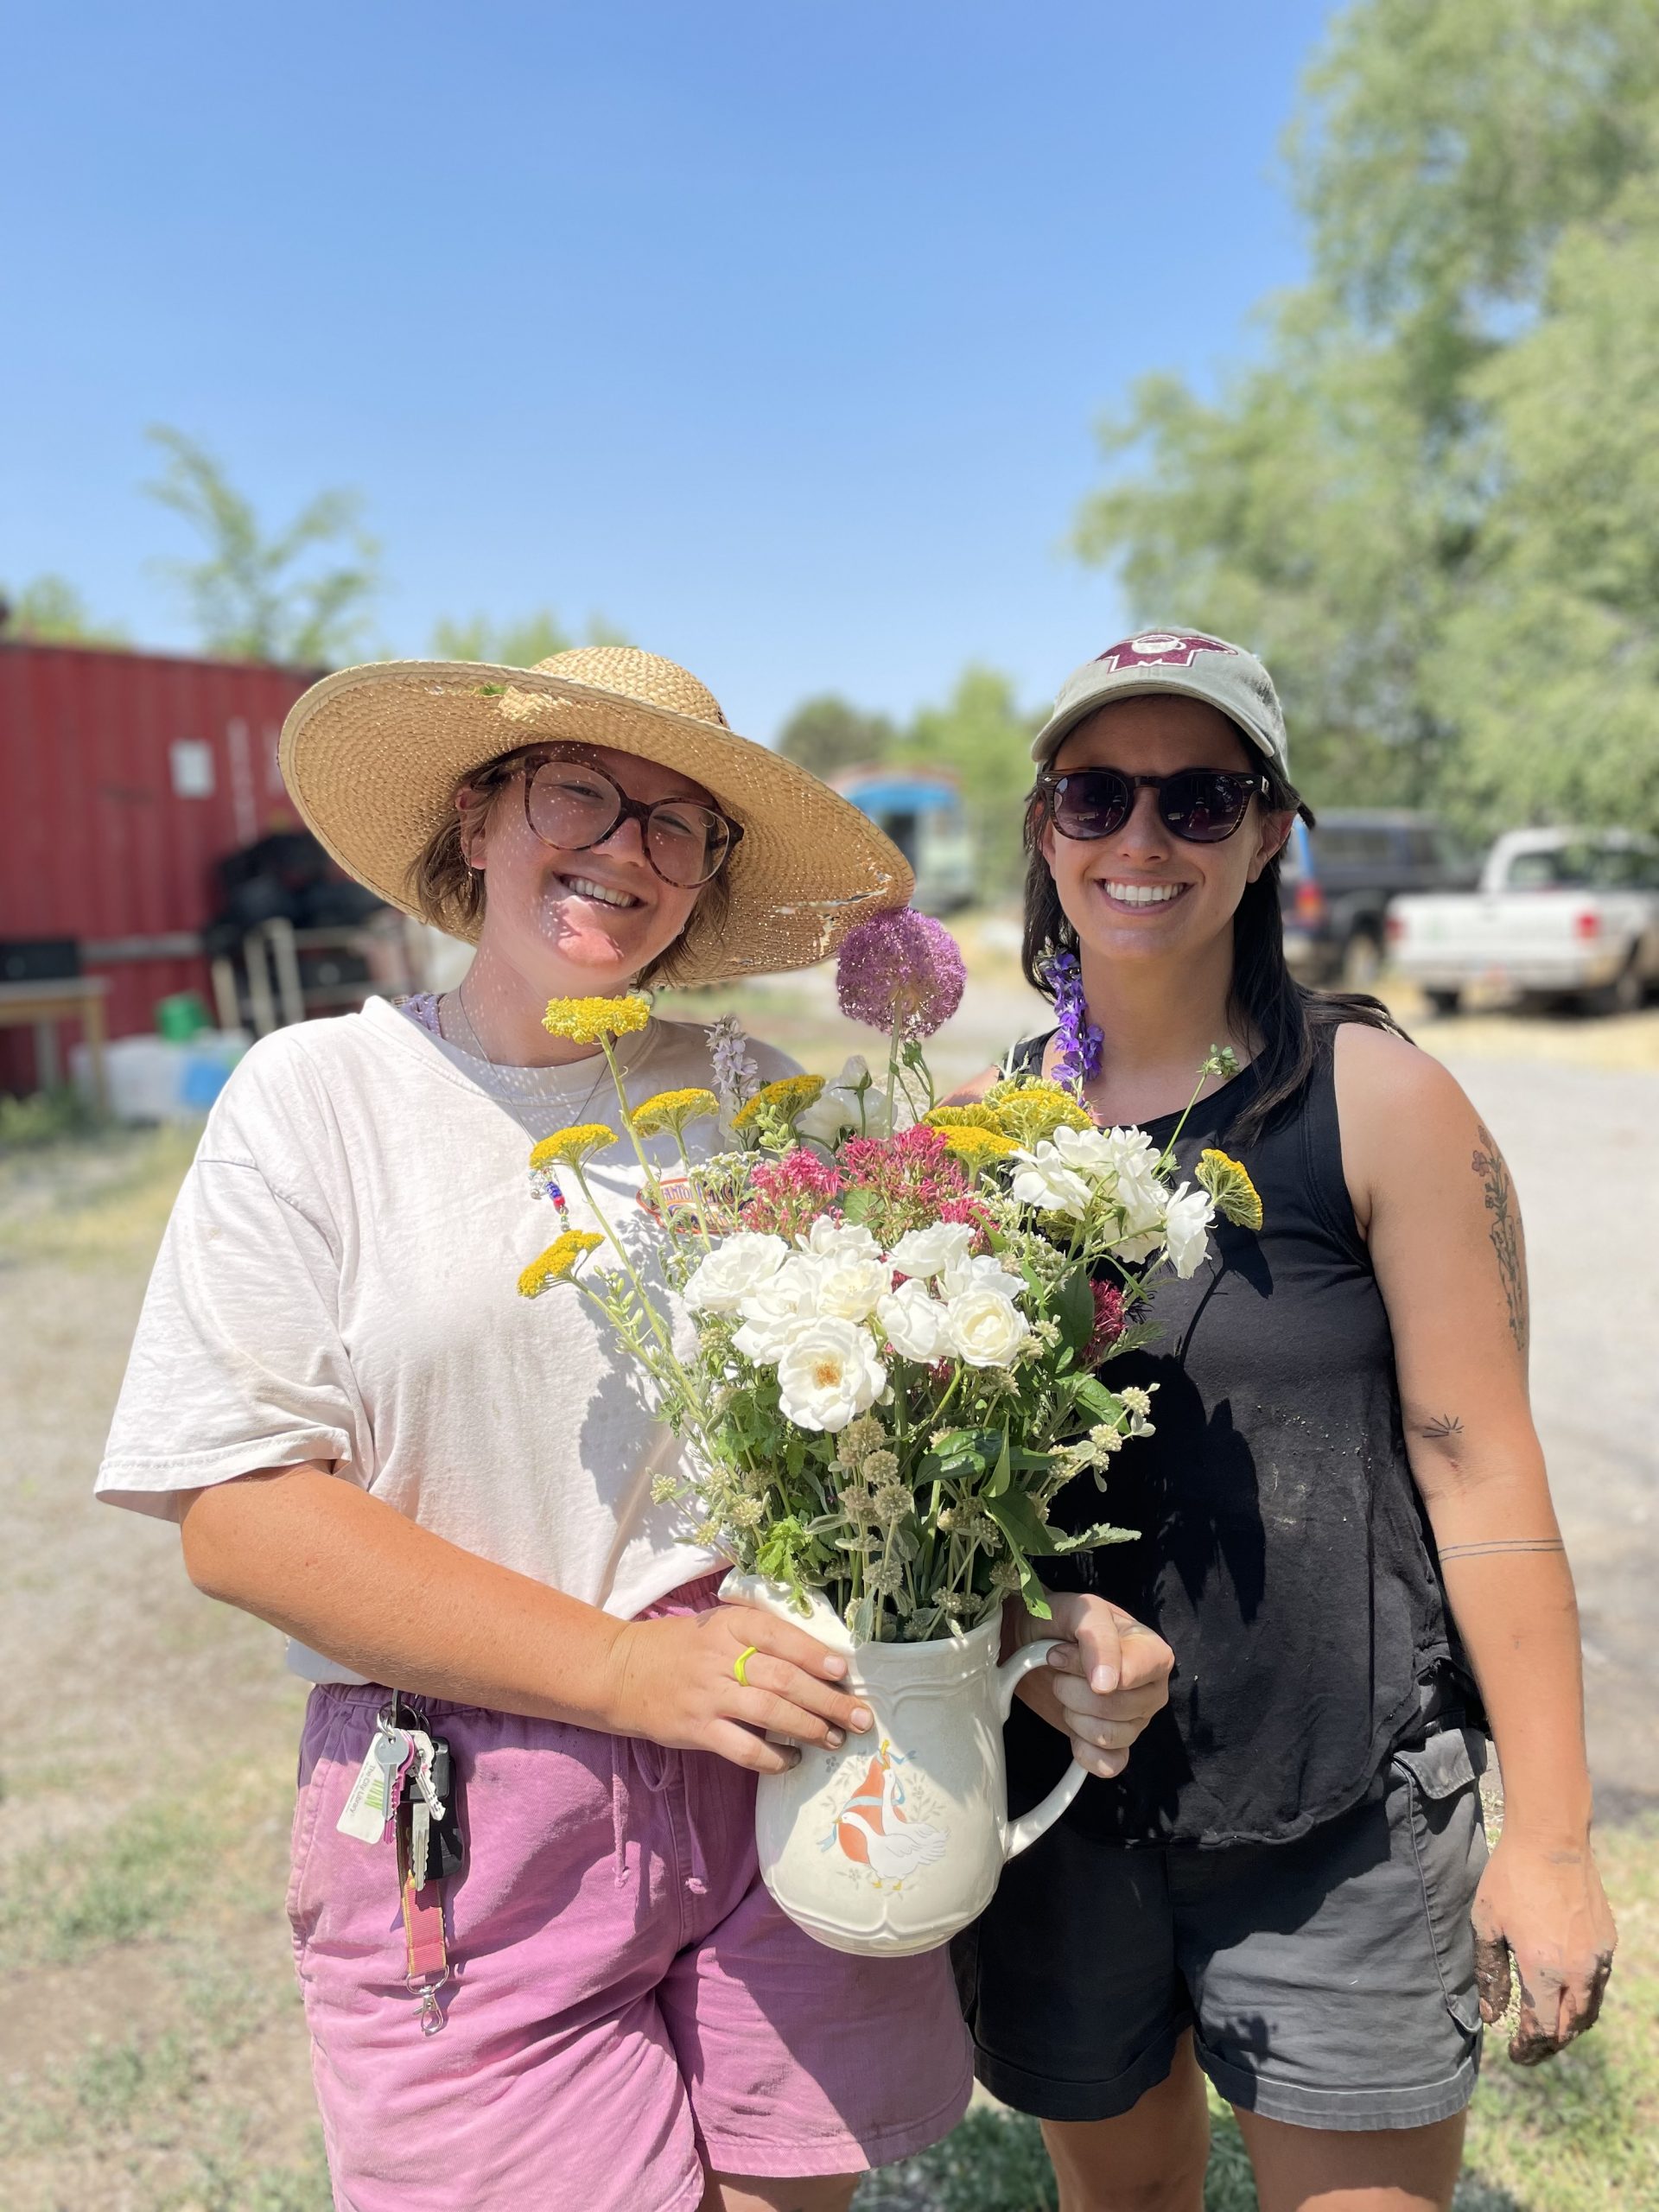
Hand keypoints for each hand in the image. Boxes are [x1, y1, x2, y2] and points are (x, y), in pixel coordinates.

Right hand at [604, 1602, 874, 1775]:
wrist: (620, 1672)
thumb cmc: (680, 1647)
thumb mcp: (716, 1626)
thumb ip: (759, 1637)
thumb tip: (818, 1661)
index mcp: (728, 1625)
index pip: (779, 1635)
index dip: (814, 1653)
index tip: (843, 1670)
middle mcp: (720, 1657)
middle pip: (783, 1678)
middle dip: (827, 1699)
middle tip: (859, 1717)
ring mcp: (708, 1695)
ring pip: (769, 1712)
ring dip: (809, 1728)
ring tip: (834, 1739)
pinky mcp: (696, 1729)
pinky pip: (743, 1747)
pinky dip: (773, 1757)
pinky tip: (793, 1761)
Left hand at [1007, 1590, 1172, 1779]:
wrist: (1026, 1644)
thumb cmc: (1056, 1622)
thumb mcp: (1077, 1609)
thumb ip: (1097, 1637)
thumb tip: (1108, 1685)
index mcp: (1151, 1652)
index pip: (1135, 1673)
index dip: (1093, 1668)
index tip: (1060, 1654)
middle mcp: (1151, 1689)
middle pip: (1122, 1709)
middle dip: (1076, 1691)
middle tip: (1057, 1671)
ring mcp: (1136, 1721)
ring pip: (1112, 1737)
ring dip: (1075, 1716)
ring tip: (1064, 1693)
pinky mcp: (1115, 1745)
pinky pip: (1111, 1765)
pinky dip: (1085, 1753)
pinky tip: (1073, 1733)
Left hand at [1471, 1829, 1615, 2062]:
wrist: (1552, 1839)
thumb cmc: (1511, 1878)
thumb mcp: (1487, 1924)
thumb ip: (1490, 1974)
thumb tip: (1494, 2016)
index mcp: (1543, 1968)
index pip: (1540, 2028)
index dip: (1528, 2048)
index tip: (1515, 2055)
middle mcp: (1577, 1970)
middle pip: (1569, 2028)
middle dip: (1549, 2045)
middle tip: (1530, 2050)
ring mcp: (1598, 1957)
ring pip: (1588, 2011)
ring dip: (1569, 2027)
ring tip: (1548, 2031)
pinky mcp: (1607, 1943)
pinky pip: (1597, 1985)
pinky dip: (1582, 2002)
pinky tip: (1565, 1998)